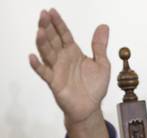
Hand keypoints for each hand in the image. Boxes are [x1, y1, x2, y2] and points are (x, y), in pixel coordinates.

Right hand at [29, 8, 109, 137]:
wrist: (91, 107)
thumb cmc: (95, 86)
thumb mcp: (102, 63)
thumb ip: (100, 46)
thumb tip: (103, 26)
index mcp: (73, 52)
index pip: (64, 34)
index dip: (58, 23)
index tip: (52, 11)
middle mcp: (63, 58)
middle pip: (53, 40)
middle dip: (47, 27)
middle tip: (43, 14)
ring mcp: (57, 70)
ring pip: (47, 53)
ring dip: (42, 43)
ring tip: (40, 31)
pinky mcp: (55, 83)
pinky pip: (44, 73)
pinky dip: (38, 66)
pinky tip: (33, 57)